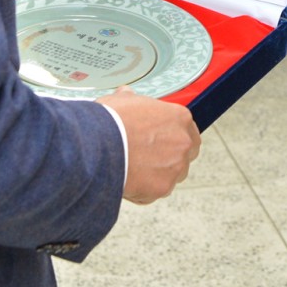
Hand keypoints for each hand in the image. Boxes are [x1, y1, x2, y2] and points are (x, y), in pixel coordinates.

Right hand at [98, 88, 200, 203]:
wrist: (98, 145)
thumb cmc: (110, 120)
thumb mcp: (121, 100)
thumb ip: (131, 99)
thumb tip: (126, 95)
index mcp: (179, 117)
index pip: (187, 130)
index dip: (172, 136)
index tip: (160, 140)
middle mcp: (183, 142)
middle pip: (186, 154)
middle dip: (170, 157)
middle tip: (148, 157)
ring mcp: (176, 167)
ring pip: (172, 175)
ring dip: (158, 174)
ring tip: (133, 169)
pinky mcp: (163, 188)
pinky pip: (155, 192)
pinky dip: (143, 190)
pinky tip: (126, 179)